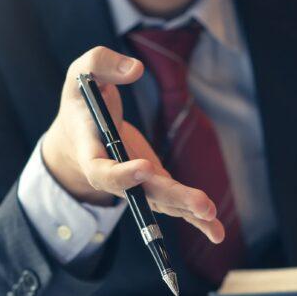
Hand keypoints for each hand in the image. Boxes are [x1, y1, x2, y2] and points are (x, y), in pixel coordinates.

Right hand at [40, 46, 223, 243]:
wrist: (79, 134)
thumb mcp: (81, 73)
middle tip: (202, 205)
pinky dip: (196, 220)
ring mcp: (137, 184)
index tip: (145, 167)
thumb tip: (135, 69)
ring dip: (189, 211)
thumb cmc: (81, 101)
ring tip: (214, 219)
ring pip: (163, 201)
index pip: (104, 171)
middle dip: (174, 198)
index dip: (123, 174)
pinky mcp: (155, 184)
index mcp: (91, 153)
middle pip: (144, 193)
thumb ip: (102, 63)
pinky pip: (175, 204)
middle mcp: (116, 176)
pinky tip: (217, 232)